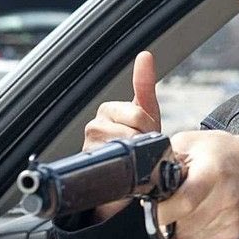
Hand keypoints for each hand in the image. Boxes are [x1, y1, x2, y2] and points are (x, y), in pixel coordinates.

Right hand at [84, 51, 160, 220]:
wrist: (122, 183)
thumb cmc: (134, 148)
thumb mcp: (146, 115)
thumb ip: (144, 86)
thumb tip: (145, 55)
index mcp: (108, 110)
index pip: (138, 114)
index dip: (149, 128)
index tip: (147, 137)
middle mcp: (95, 125)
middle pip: (134, 129)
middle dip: (145, 142)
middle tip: (142, 152)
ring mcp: (90, 145)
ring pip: (127, 145)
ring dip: (138, 156)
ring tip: (133, 161)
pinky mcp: (90, 164)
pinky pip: (116, 161)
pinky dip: (126, 168)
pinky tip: (125, 170)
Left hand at [155, 131, 238, 238]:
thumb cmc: (224, 152)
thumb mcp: (192, 142)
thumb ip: (166, 158)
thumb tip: (145, 179)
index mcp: (212, 172)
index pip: (182, 203)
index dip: (162, 210)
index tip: (154, 206)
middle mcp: (226, 197)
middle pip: (184, 225)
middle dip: (167, 219)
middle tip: (168, 206)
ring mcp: (233, 217)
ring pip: (190, 238)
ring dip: (178, 229)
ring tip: (184, 210)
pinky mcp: (236, 231)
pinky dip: (191, 237)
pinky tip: (194, 219)